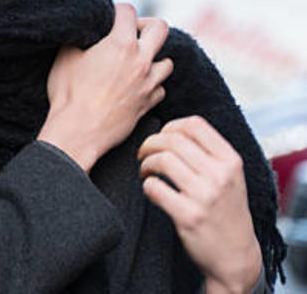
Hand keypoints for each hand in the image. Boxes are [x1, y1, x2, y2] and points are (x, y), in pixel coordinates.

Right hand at [37, 3, 172, 172]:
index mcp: (121, 44)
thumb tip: (84, 32)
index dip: (117, 10)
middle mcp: (141, 61)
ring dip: (153, 58)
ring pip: (167, 62)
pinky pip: (160, 89)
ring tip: (136, 62)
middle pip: (161, 29)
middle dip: (146, 26)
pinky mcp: (148, 104)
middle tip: (131, 33)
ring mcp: (148, 83)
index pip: (128, 11)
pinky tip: (137, 86)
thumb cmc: (69, 94)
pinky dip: (151, 85)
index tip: (110, 17)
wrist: (78, 132)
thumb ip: (79, 39)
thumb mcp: (65, 57)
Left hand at [138, 116, 261, 293]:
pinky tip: (152, 190)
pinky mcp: (189, 216)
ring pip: (161, 160)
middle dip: (149, 144)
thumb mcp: (230, 176)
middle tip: (143, 155)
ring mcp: (205, 196)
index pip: (194, 124)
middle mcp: (220, 175)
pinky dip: (146, 186)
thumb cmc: (226, 211)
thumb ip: (209, 152)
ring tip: (145, 172)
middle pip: (172, 140)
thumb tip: (172, 129)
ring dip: (145, 164)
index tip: (161, 138)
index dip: (170, 127)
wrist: (236, 255)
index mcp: (231, 160)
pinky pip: (154, 188)